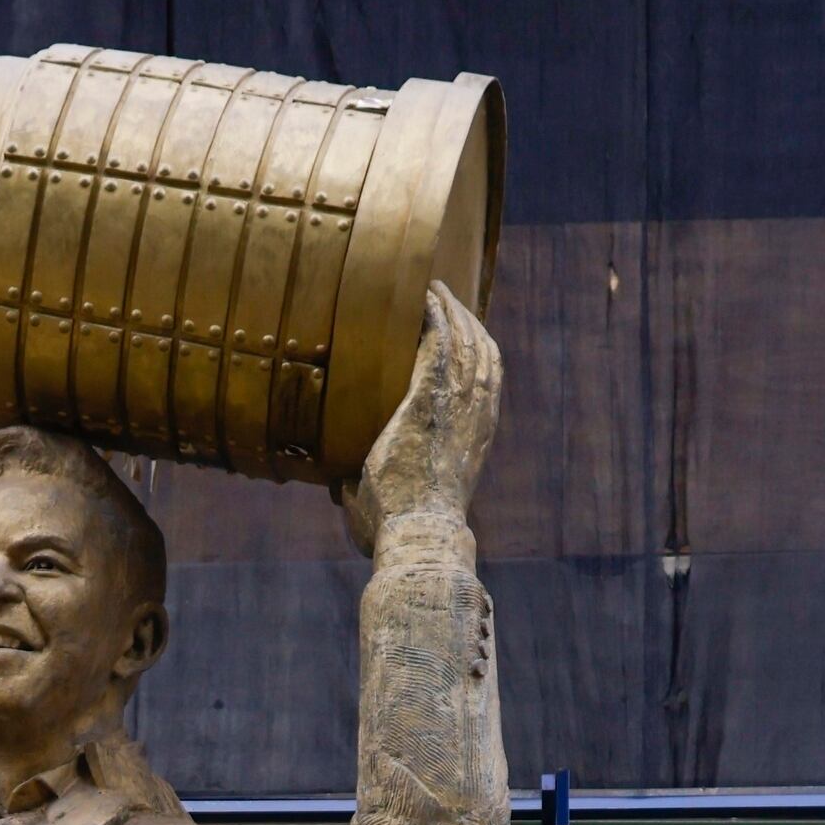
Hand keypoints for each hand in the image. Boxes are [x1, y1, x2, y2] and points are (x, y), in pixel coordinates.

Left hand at [339, 281, 500, 556]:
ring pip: (466, 344)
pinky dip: (436, 320)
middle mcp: (475, 418)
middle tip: (446, 300)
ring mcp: (458, 407)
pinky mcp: (433, 400)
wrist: (417, 533)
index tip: (462, 334)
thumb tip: (339, 487)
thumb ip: (369, 485)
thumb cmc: (401, 530)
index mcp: (474, 439)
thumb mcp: (394, 498)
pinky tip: (425, 299)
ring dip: (452, 313)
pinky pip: (441, 347)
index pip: (485, 383)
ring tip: (435, 291)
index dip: (477, 354)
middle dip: (466, 322)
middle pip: (481, 354)